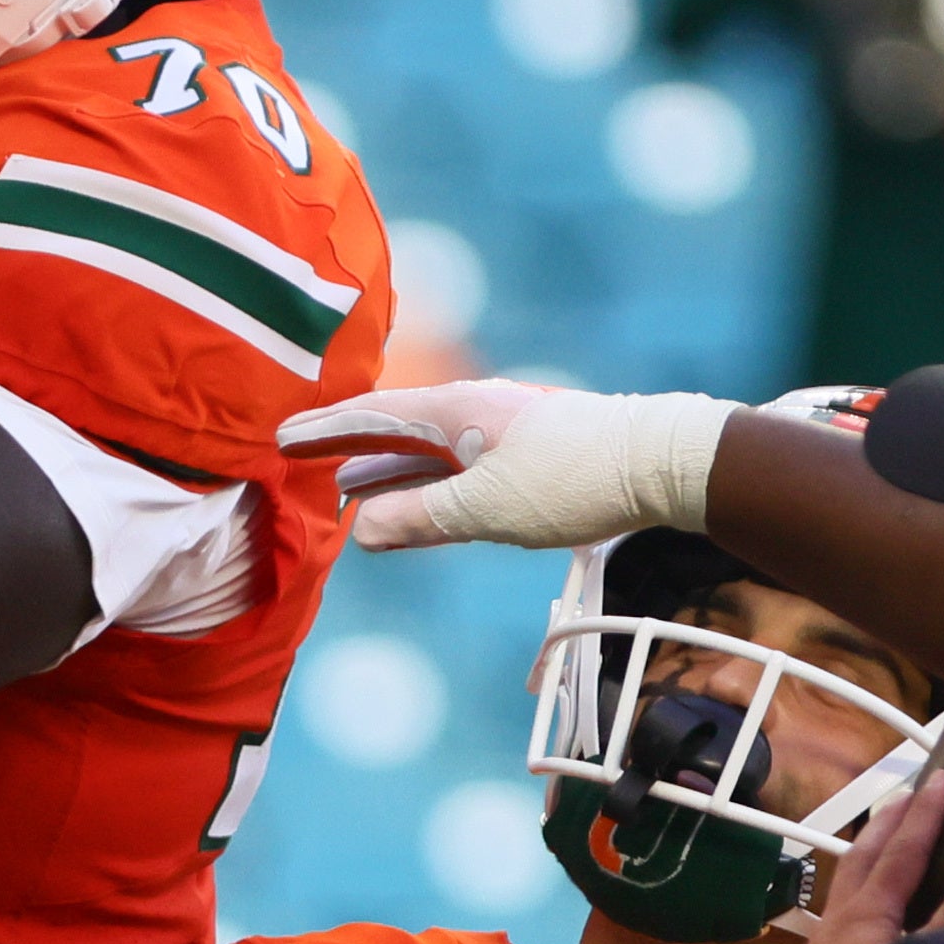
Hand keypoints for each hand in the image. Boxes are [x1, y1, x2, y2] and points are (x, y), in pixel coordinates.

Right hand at [276, 381, 729, 552]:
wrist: (662, 461)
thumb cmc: (575, 477)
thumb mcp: (488, 507)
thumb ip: (422, 518)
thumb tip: (361, 531)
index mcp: (457, 411)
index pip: (373, 417)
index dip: (325, 430)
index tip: (281, 437)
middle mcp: (475, 414)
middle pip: (397, 432)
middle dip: (349, 448)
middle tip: (302, 459)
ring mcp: (503, 434)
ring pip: (430, 454)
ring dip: (389, 472)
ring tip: (349, 491)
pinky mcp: (529, 457)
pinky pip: (459, 469)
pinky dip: (429, 486)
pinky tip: (422, 505)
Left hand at [767, 770, 943, 943]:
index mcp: (865, 914)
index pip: (902, 853)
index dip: (924, 816)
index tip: (940, 779)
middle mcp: (839, 923)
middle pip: (862, 858)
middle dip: (888, 824)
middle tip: (908, 795)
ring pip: (847, 885)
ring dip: (871, 855)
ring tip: (888, 840)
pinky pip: (843, 913)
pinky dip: (862, 893)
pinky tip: (871, 914)